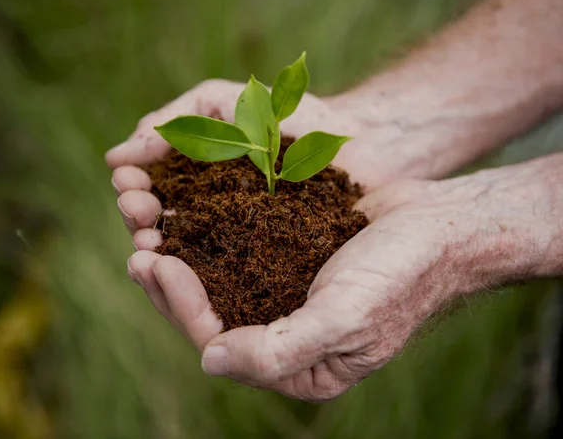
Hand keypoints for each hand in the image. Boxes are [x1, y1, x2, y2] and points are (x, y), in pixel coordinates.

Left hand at [124, 155, 560, 401]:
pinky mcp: (291, 259)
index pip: (222, 344)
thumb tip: (210, 360)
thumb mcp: (346, 317)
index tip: (156, 263)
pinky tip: (189, 213)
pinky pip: (240, 251)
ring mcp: (288, 295)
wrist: (439, 226)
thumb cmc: (402, 273)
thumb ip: (280, 349)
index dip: (183, 307)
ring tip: (150, 230)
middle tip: (139, 249)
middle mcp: (287, 335)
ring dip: (185, 257)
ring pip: (220, 282)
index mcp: (300, 366)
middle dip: (171, 286)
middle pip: (213, 315)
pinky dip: (212, 235)